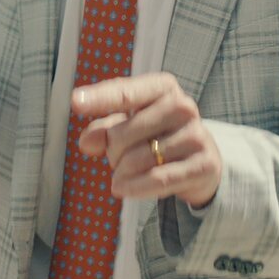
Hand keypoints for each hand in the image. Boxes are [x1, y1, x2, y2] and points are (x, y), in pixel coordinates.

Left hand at [72, 72, 221, 208]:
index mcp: (163, 88)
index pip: (126, 93)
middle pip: (123, 134)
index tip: (75, 102)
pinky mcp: (204, 164)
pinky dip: (135, 188)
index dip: (100, 98)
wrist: (201, 163)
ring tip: (124, 174)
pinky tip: (124, 190)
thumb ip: (104, 129)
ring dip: (121, 173)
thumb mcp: (129, 126)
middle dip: (111, 152)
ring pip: (138, 159)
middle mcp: (183, 106)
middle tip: (117, 158)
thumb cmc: (157, 137)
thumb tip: (88, 142)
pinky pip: (158, 179)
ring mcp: (196, 135)